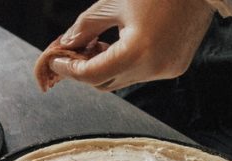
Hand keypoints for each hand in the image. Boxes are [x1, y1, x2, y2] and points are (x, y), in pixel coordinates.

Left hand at [47, 0, 214, 90]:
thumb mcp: (114, 2)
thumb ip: (86, 27)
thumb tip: (66, 44)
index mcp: (137, 51)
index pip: (92, 74)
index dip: (69, 69)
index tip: (55, 61)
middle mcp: (154, 68)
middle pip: (106, 82)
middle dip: (85, 70)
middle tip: (73, 51)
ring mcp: (167, 71)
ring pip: (123, 80)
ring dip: (106, 67)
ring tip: (98, 43)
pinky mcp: (176, 67)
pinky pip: (142, 73)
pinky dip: (127, 64)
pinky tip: (123, 44)